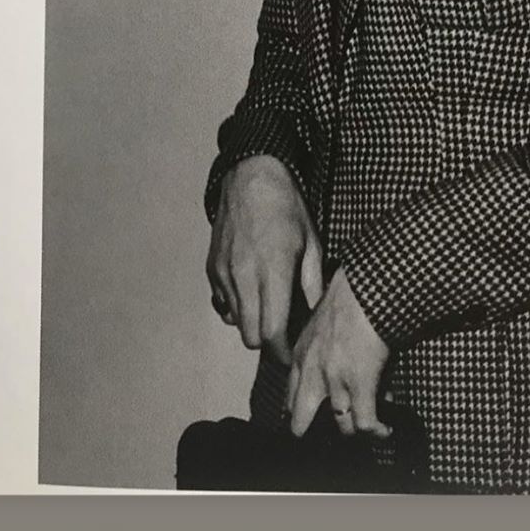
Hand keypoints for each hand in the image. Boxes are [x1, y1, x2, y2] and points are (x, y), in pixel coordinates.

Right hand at [206, 155, 322, 363]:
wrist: (250, 177)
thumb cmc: (287, 208)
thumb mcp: (311, 243)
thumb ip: (312, 284)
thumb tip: (316, 316)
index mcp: (272, 272)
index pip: (272, 333)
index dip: (284, 352)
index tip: (295, 353)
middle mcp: (243, 277)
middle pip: (251, 336)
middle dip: (269, 343)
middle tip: (287, 334)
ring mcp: (224, 274)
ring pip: (236, 322)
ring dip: (253, 324)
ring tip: (272, 309)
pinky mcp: (213, 269)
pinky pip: (222, 304)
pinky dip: (237, 308)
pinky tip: (253, 293)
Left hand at [286, 269, 389, 438]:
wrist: (367, 288)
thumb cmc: (350, 295)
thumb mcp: (321, 319)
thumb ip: (320, 343)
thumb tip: (335, 357)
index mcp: (302, 354)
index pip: (291, 393)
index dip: (299, 409)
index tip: (307, 416)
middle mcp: (312, 372)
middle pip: (301, 418)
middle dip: (312, 429)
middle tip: (328, 433)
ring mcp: (335, 381)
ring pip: (341, 424)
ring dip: (355, 429)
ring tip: (367, 429)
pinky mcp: (360, 385)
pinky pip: (366, 422)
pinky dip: (376, 430)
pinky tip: (385, 431)